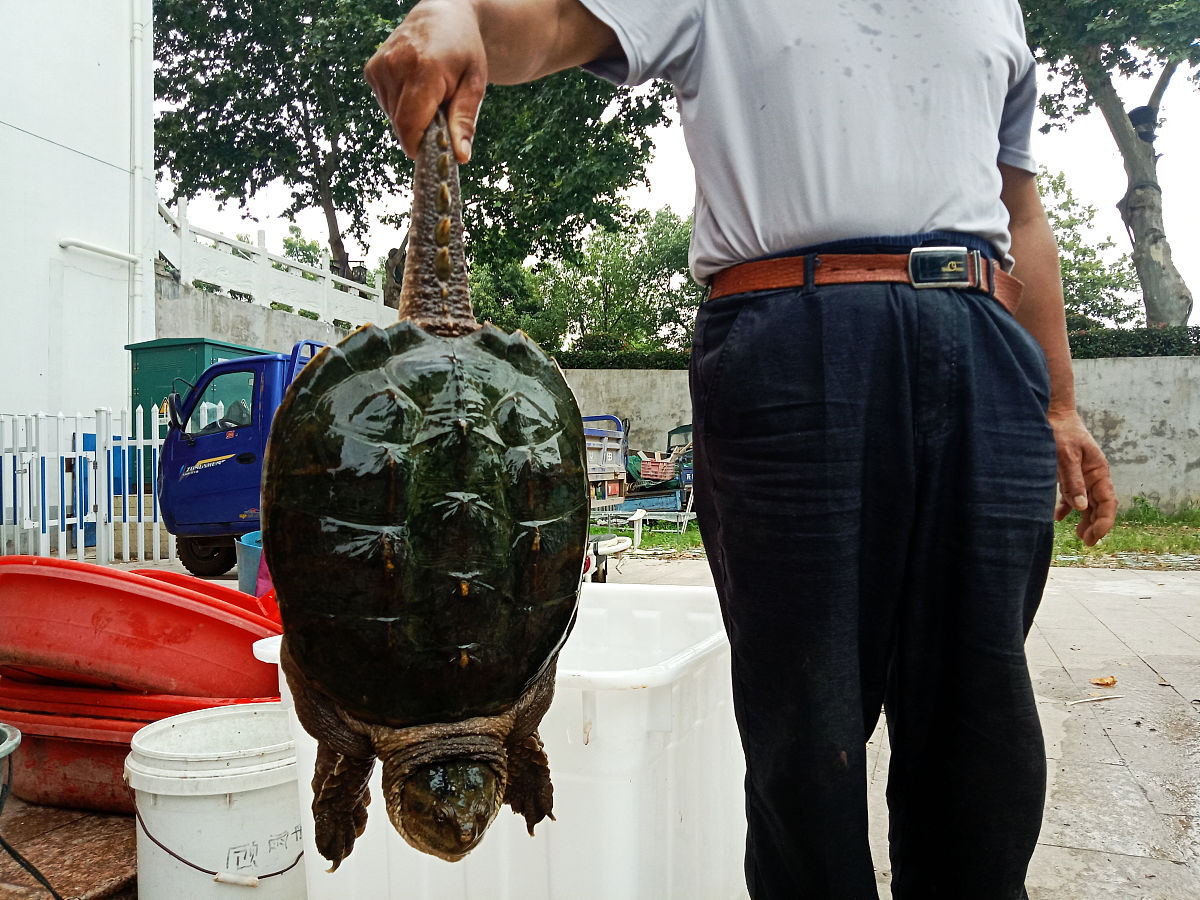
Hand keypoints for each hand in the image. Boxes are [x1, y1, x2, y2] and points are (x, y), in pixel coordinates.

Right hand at [364, 0, 487, 161]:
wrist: (444, 15)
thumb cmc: (464, 51)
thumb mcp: (475, 85)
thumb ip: (464, 121)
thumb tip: (460, 156)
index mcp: (423, 70)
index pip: (409, 126)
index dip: (419, 147)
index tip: (435, 150)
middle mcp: (395, 66)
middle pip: (401, 125)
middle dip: (420, 130)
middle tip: (441, 112)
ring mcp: (380, 66)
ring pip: (392, 117)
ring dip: (411, 117)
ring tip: (429, 95)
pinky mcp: (371, 69)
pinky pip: (386, 105)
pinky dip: (401, 105)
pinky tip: (414, 87)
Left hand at [1048, 408, 1115, 545]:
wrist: (1052, 413)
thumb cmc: (1061, 431)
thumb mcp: (1065, 455)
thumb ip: (1072, 480)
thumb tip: (1080, 507)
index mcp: (1098, 471)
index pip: (1108, 502)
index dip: (1104, 522)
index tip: (1096, 537)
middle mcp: (1093, 475)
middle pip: (1099, 505)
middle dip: (1095, 525)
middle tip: (1086, 542)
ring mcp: (1082, 474)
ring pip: (1087, 502)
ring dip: (1084, 519)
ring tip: (1078, 536)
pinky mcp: (1069, 472)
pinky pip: (1072, 494)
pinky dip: (1067, 507)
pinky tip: (1059, 518)